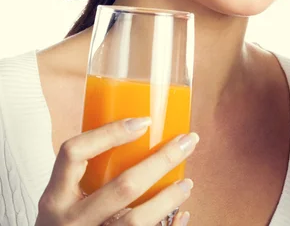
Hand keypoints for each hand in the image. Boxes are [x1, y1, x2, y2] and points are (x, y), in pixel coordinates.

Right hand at [35, 118, 198, 225]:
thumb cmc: (66, 220)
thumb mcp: (64, 197)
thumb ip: (89, 173)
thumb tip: (142, 131)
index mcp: (55, 197)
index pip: (74, 153)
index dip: (109, 133)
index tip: (145, 122)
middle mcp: (70, 220)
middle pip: (123, 187)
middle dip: (161, 161)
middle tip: (186, 143)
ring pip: (136, 221)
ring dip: (168, 199)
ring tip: (186, 184)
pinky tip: (181, 215)